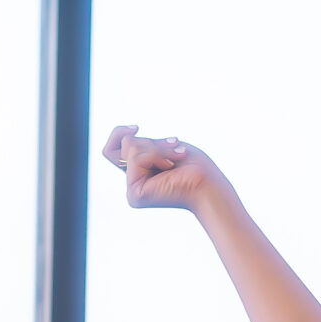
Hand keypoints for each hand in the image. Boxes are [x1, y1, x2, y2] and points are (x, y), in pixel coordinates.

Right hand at [103, 124, 225, 212]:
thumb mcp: (164, 147)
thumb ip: (141, 145)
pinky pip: (136, 157)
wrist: (208, 184)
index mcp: (139, 175)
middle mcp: (132, 184)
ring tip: (177, 158)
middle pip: (123, 145)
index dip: (118, 133)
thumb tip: (126, 137)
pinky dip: (157, 155)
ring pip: (130, 147)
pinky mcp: (135, 194)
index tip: (136, 127)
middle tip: (175, 148)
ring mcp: (132, 191)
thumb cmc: (195, 167)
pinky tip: (171, 166)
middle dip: (151, 141)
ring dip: (158, 147)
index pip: (111, 150)